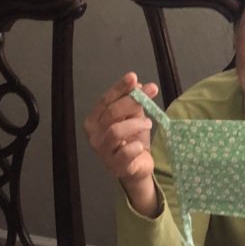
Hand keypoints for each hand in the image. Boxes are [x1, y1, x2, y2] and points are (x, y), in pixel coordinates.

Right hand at [84, 72, 159, 215]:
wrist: (138, 168)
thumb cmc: (132, 141)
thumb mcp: (133, 118)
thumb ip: (134, 103)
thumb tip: (138, 85)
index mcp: (94, 120)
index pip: (105, 100)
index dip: (119, 88)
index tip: (133, 77)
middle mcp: (94, 136)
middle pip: (111, 113)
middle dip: (132, 101)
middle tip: (150, 94)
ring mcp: (103, 152)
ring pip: (116, 131)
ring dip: (135, 124)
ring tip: (148, 123)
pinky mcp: (115, 167)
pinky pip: (125, 153)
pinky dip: (135, 147)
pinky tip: (140, 145)